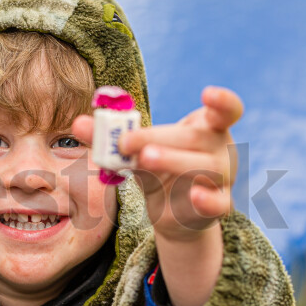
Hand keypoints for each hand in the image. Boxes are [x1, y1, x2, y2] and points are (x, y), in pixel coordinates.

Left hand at [73, 86, 241, 240]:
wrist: (172, 211)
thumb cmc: (158, 169)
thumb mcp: (134, 152)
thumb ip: (110, 137)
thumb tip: (78, 123)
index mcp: (206, 127)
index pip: (228, 110)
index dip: (222, 101)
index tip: (207, 94)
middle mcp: (220, 149)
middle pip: (197, 139)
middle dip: (160, 138)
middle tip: (126, 141)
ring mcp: (223, 178)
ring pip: (206, 168)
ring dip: (175, 161)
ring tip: (145, 159)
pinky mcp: (218, 205)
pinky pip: (219, 203)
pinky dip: (209, 199)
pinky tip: (194, 195)